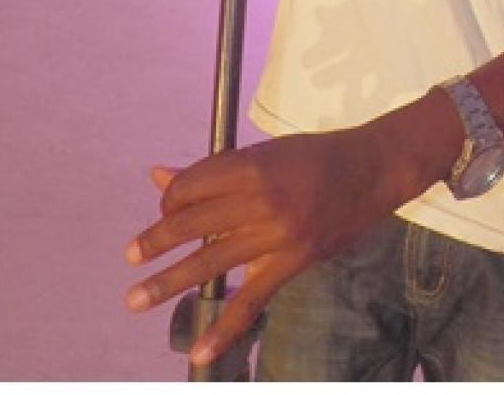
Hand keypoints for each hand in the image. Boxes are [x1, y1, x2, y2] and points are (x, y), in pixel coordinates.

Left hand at [124, 125, 420, 367]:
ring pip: (210, 263)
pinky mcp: (293, 263)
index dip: (171, 197)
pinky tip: (200, 350)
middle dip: (156, 241)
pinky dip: (224, 329)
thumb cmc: (315, 156)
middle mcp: (262, 201)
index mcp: (253, 166)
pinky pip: (252, 301)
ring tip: (136, 297)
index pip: (193, 186)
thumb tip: (160, 178)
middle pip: (193, 224)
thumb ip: (214, 169)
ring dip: (168, 282)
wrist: (371, 170)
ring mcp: (277, 236)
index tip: (167, 205)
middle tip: (132, 255)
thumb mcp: (265, 152)